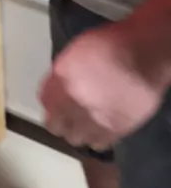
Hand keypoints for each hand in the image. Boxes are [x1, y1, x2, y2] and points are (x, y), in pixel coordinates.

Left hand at [40, 22, 164, 150]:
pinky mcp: (114, 131)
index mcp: (61, 78)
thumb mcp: (77, 50)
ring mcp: (93, 118)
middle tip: (69, 116)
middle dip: (60, 121)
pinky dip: (97, 139)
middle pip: (55, 125)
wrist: (143, 55)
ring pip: (75, 139)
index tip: (55, 103)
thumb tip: (61, 86)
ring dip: (78, 132)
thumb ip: (64, 71)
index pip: (44, 100)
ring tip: (86, 125)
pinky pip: (98, 144)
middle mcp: (72, 101)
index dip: (50, 103)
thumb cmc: (111, 43)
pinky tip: (101, 129)